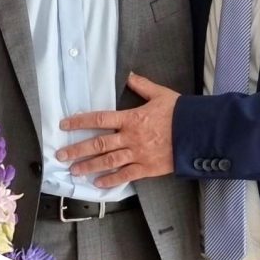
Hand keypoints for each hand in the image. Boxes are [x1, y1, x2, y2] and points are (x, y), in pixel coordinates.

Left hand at [56, 73, 178, 187]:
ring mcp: (138, 154)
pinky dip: (111, 180)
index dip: (80, 121)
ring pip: (108, 161)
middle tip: (61, 155)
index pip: (100, 119)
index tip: (65, 124)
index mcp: (131, 118)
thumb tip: (129, 75)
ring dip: (89, 166)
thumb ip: (142, 85)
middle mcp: (131, 137)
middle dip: (78, 149)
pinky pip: (126, 175)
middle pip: (99, 144)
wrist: (198, 132)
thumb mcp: (160, 94)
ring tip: (74, 171)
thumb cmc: (179, 112)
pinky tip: (99, 184)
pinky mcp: (147, 168)